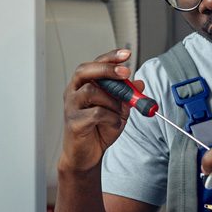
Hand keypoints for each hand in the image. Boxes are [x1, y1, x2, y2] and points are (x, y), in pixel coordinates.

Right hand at [59, 49, 142, 174]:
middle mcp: (73, 92)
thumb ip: (128, 96)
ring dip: (112, 101)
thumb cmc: (99, 130)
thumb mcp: (119, 110)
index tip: (126, 55)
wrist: (87, 156)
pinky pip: (96, 112)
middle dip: (107, 69)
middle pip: (85, 71)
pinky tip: (113, 124)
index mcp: (83, 85)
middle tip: (126, 73)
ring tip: (118, 113)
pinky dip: (111, 118)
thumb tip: (139, 83)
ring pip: (92, 91)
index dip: (110, 58)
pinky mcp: (73, 122)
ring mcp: (71, 107)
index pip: (95, 64)